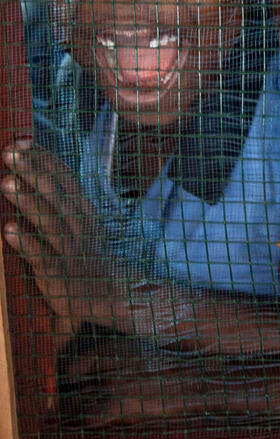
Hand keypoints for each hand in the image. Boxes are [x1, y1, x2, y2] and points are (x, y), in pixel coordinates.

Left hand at [1, 138, 125, 347]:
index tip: (22, 141)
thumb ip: (60, 202)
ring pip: (49, 220)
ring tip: (5, 182)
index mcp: (84, 211)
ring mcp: (69, 249)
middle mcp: (78, 225)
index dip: (43, 158)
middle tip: (9, 153)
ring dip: (27, 200)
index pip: (64, 178)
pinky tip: (7, 230)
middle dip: (32, 171)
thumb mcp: (82, 226)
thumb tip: (34, 174)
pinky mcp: (58, 273)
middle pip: (56, 193)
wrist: (110, 298)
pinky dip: (25, 242)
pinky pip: (41, 255)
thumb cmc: (89, 259)